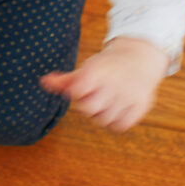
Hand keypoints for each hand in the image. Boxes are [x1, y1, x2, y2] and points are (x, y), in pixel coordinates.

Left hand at [40, 37, 168, 131]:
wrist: (139, 60)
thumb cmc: (107, 67)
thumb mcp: (87, 68)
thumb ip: (65, 79)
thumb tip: (43, 82)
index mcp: (98, 71)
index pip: (78, 91)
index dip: (76, 93)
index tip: (82, 88)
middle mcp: (114, 83)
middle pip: (89, 109)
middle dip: (87, 106)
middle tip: (94, 96)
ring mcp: (128, 95)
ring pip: (104, 120)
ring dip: (101, 115)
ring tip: (106, 102)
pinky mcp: (140, 106)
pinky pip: (120, 125)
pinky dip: (115, 122)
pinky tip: (116, 110)